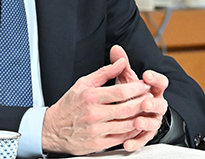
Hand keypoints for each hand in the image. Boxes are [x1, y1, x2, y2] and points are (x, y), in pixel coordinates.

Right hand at [41, 47, 167, 155]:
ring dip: (141, 117)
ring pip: (127, 124)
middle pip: (127, 108)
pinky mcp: (98, 144)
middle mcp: (94, 114)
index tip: (145, 85)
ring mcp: (97, 130)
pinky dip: (132, 132)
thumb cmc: (69, 105)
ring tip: (147, 111)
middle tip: (151, 97)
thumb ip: (105, 72)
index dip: (137, 88)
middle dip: (143, 102)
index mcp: (90, 96)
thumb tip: (121, 61)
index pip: (120, 91)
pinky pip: (121, 138)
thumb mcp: (83, 83)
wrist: (53, 129)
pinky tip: (137, 124)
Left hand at [110, 45, 169, 150]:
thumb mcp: (126, 79)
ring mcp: (151, 120)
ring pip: (153, 123)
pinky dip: (136, 142)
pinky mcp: (144, 134)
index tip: (147, 75)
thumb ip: (122, 65)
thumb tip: (115, 49)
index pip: (160, 82)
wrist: (131, 112)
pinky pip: (142, 140)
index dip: (155, 79)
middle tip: (144, 102)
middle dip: (152, 103)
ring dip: (146, 123)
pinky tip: (128, 143)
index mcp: (153, 89)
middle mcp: (155, 105)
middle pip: (160, 104)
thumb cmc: (129, 93)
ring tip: (137, 122)